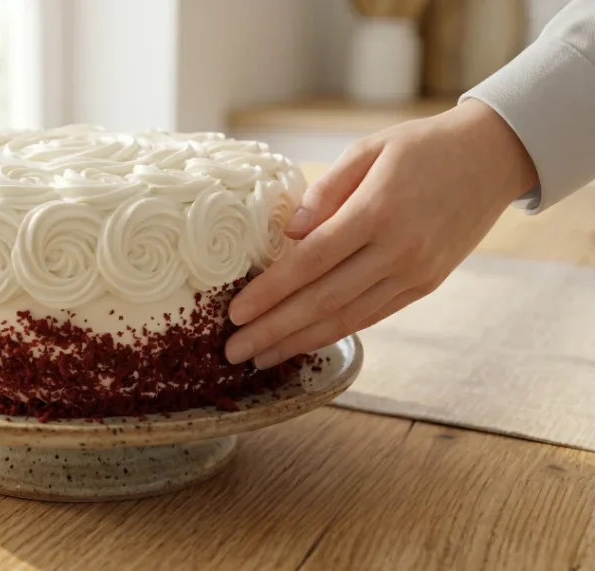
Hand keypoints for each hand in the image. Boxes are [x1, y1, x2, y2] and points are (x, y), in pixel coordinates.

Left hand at [225, 99, 538, 367]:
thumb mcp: (368, 150)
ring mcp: (415, 273)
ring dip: (299, 341)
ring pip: (347, 317)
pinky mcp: (426, 285)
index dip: (270, 293)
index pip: (310, 263)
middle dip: (273, 330)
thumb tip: (289, 234)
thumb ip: (325, 192)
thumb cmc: (421, 147)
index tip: (236, 313)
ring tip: (261, 357)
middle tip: (234, 351)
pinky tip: (304, 342)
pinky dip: (335, 332)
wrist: (493, 157)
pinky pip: (372, 316)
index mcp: (378, 211)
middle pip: (323, 301)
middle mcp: (398, 250)